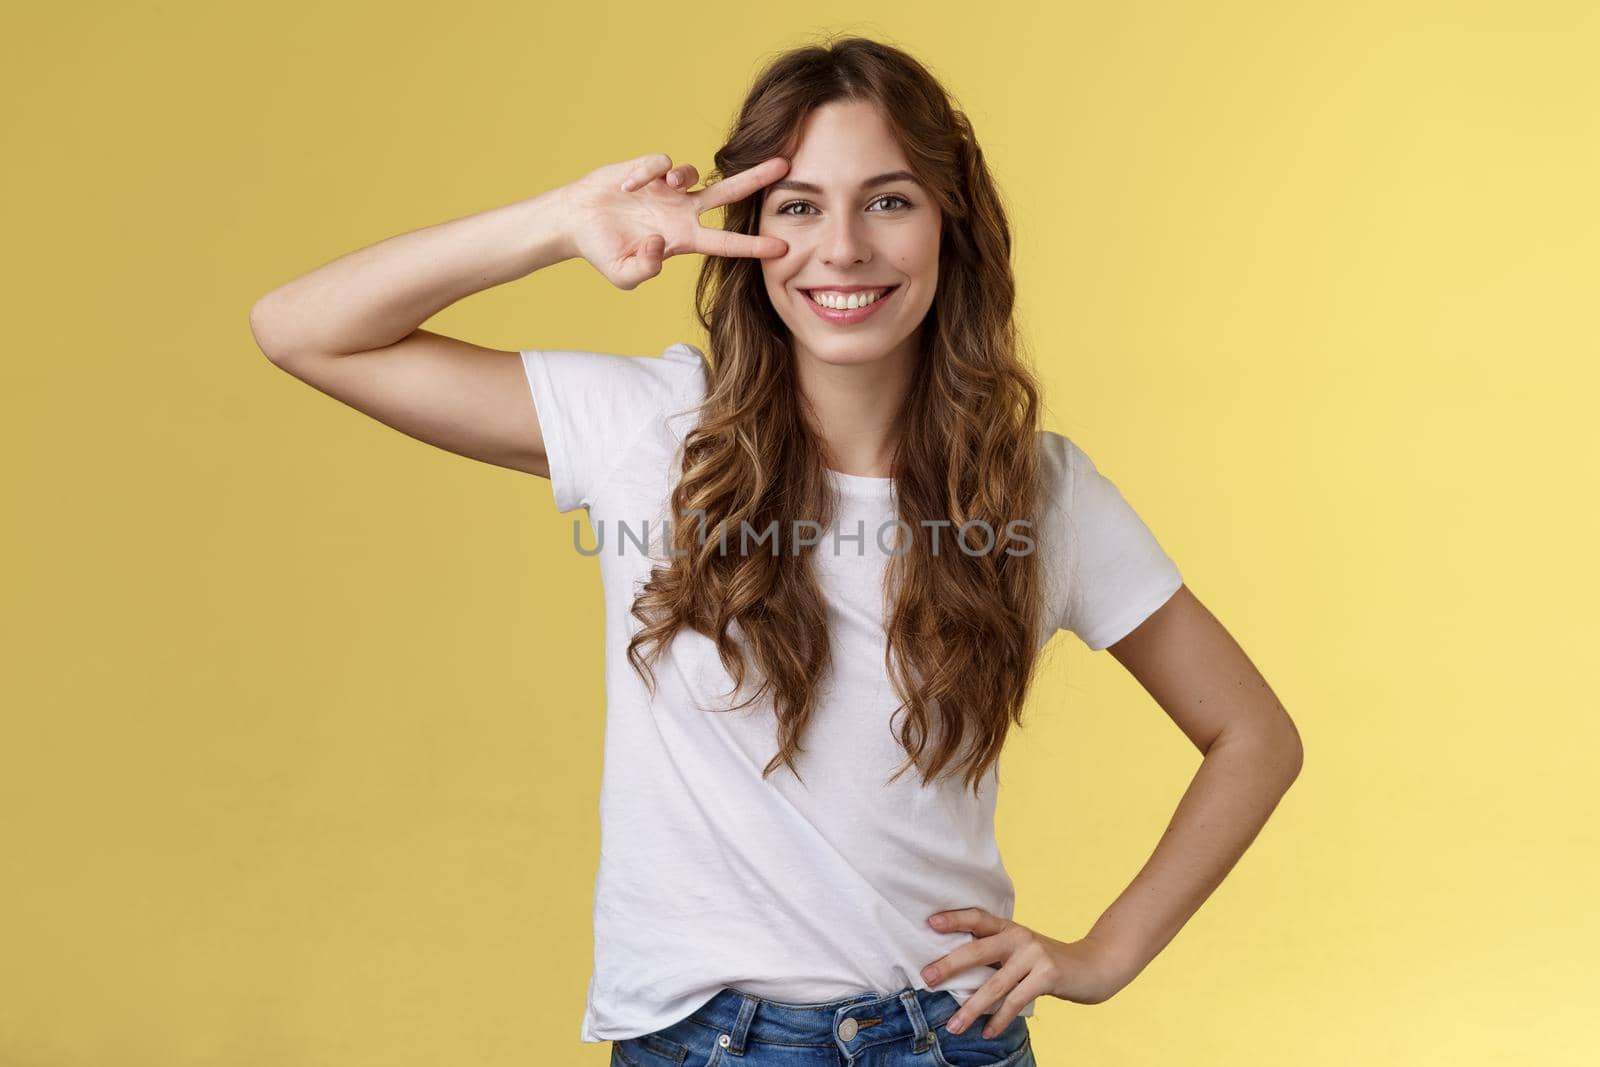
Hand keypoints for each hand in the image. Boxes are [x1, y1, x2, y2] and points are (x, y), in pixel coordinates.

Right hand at [558, 152, 790, 290]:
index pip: (726, 242)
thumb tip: (661, 245)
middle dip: (757, 180)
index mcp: (684, 239)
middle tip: (787, 166)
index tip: (782, 247)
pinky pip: (660, 164)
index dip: (753, 245)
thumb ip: (644, 269)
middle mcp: (683, 211)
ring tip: (661, 187)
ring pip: (694, 172)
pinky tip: (626, 188)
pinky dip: (646, 174)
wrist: (575, 221)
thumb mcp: (623, 274)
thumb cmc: (603, 251)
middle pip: (729, 194)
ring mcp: (668, 189)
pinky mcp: (650, 169)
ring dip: (683, 176)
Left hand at [921, 908, 1132, 1036]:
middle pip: (978, 950)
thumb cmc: (1047, 962)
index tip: (929, 923)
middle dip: (950, 965)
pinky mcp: (1047, 975)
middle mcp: (1019, 936)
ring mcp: (1034, 954)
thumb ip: (996, 954)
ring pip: (995, 984)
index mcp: (1009, 927)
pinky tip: (988, 1032)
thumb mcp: (1021, 950)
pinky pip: (1016, 1000)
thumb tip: (954, 970)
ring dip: (972, 1008)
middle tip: (927, 978)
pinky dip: (1000, 1019)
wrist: (1093, 966)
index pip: (977, 918)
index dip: (954, 919)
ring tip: (954, 1025)